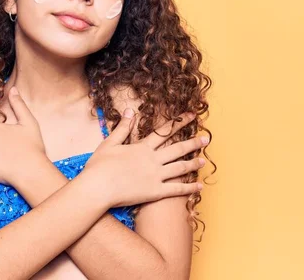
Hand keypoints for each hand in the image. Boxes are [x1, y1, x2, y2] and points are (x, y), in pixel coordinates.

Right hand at [82, 109, 208, 207]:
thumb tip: (130, 111)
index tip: (191, 116)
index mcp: (142, 147)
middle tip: (206, 138)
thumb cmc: (99, 167)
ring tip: (204, 160)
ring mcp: (155, 176)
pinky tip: (199, 187)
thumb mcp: (109, 143)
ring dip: (193, 163)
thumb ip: (123, 128)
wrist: (97, 188)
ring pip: (180, 168)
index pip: (164, 132)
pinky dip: (189, 188)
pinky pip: (176, 190)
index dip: (179, 123)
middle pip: (177, 149)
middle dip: (193, 143)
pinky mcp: (155, 192)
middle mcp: (152, 160)